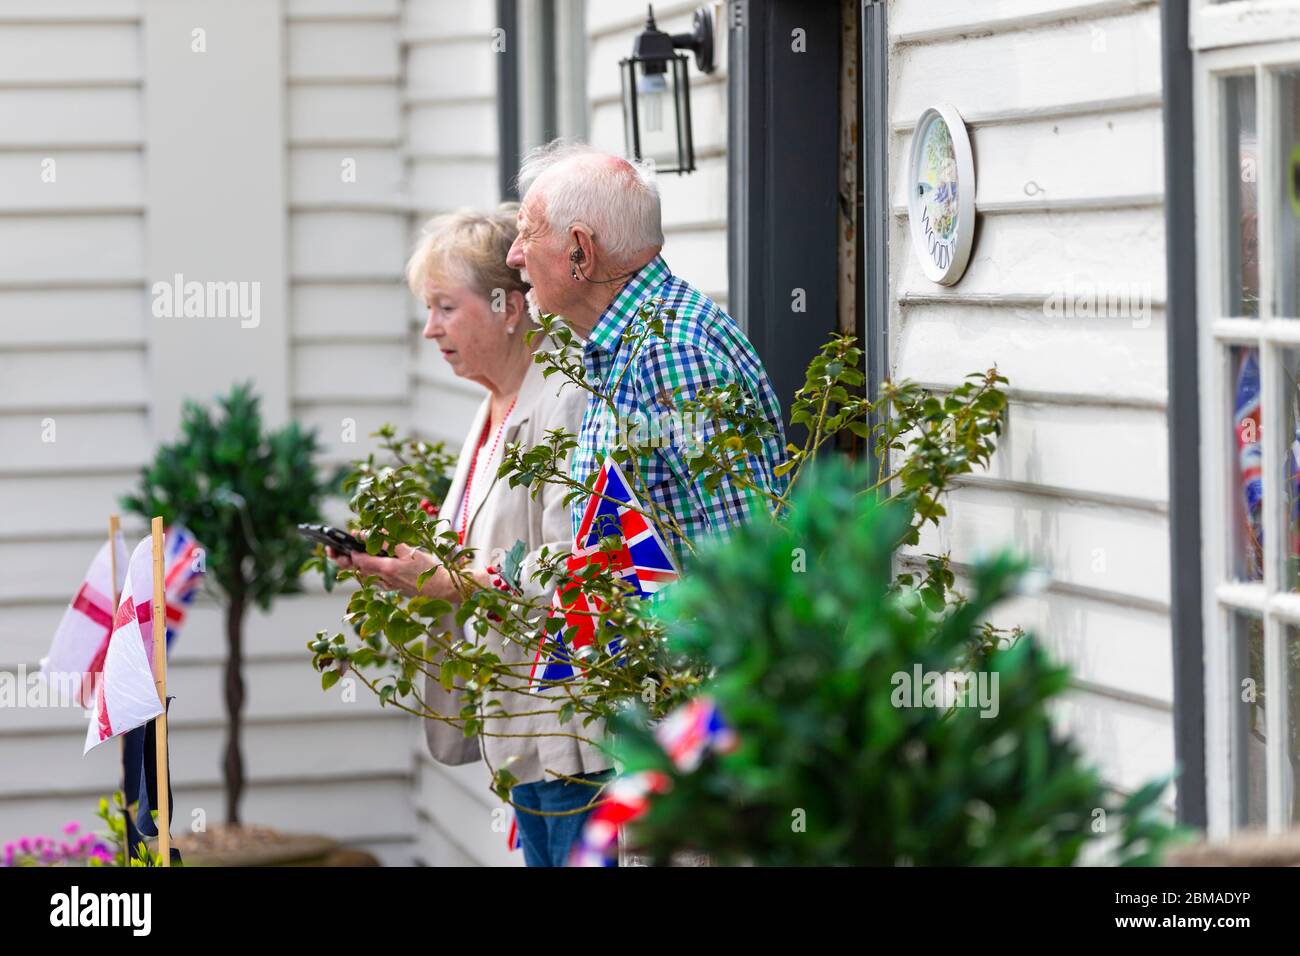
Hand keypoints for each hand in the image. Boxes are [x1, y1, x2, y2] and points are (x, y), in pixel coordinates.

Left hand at [327, 538, 461, 599]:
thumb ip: (389, 542)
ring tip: (344, 555)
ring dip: (354, 565)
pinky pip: (375, 579)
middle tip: (332, 551)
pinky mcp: (393, 589)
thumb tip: (372, 533)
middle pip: (358, 570)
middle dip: (343, 560)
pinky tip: (367, 563)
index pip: (362, 560)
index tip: (347, 540)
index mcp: (387, 569)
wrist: (442, 588)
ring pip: (365, 576)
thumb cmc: (429, 569)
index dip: (352, 550)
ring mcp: (388, 586)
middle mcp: (384, 580)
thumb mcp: (410, 550)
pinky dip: (367, 570)